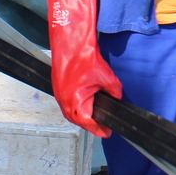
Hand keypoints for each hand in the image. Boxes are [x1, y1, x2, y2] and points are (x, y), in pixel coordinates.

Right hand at [46, 0, 121, 135]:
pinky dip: (77, 106)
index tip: (108, 132)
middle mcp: (64, 102)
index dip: (99, 129)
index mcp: (75, 101)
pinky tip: (85, 103)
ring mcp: (59, 96)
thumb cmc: (84, 57)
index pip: (88, 123)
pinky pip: (68, 104)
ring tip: (95, 117)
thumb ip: (114, 90)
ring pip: (72, 113)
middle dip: (91, 124)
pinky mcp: (58, 89)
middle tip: (103, 126)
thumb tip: (117, 98)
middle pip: (79, 120)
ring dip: (83, 115)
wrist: (70, 42)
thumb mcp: (107, 77)